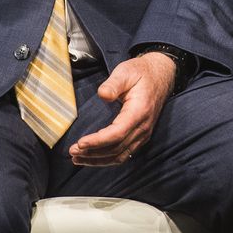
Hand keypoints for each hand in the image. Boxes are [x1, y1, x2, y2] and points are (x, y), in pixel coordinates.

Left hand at [68, 51, 175, 165]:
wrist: (161, 76)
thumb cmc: (141, 73)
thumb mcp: (126, 72)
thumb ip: (113, 83)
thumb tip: (102, 95)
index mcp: (139, 111)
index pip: (118, 134)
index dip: (98, 141)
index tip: (80, 143)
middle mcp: (143, 127)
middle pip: (117, 148)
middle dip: (93, 153)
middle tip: (72, 151)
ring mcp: (143, 134)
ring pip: (120, 155)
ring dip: (98, 160)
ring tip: (77, 158)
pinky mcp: (140, 137)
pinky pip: (123, 154)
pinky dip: (107, 159)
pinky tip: (92, 158)